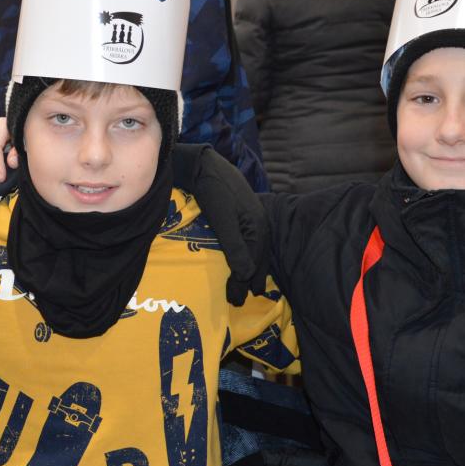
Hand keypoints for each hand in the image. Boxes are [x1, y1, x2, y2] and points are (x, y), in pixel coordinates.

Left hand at [171, 143, 269, 305]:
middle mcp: (260, 224)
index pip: (253, 263)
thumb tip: (245, 273)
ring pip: (254, 251)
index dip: (243, 283)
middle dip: (249, 280)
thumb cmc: (213, 191)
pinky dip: (245, 255)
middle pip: (257, 258)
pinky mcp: (242, 215)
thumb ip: (234, 245)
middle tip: (238, 300)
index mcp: (258, 227)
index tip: (234, 300)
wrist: (204, 165)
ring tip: (243, 286)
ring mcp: (252, 219)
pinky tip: (241, 261)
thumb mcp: (222, 219)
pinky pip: (248, 242)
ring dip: (248, 269)